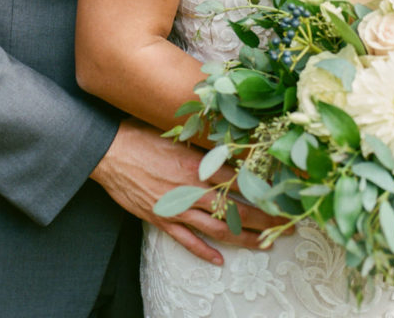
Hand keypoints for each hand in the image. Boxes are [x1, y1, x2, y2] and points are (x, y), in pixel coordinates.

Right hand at [90, 118, 279, 264]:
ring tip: (264, 246)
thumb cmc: (140, 134)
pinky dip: (204, 252)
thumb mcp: (176, 132)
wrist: (108, 152)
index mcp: (198, 166)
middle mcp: (192, 191)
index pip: (241, 182)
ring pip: (217, 230)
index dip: (265, 190)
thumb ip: (202, 142)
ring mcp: (177, 209)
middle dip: (264, 220)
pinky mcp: (161, 220)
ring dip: (243, 240)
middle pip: (236, 211)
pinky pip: (187, 241)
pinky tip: (219, 260)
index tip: (284, 195)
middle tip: (286, 227)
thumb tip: (227, 138)